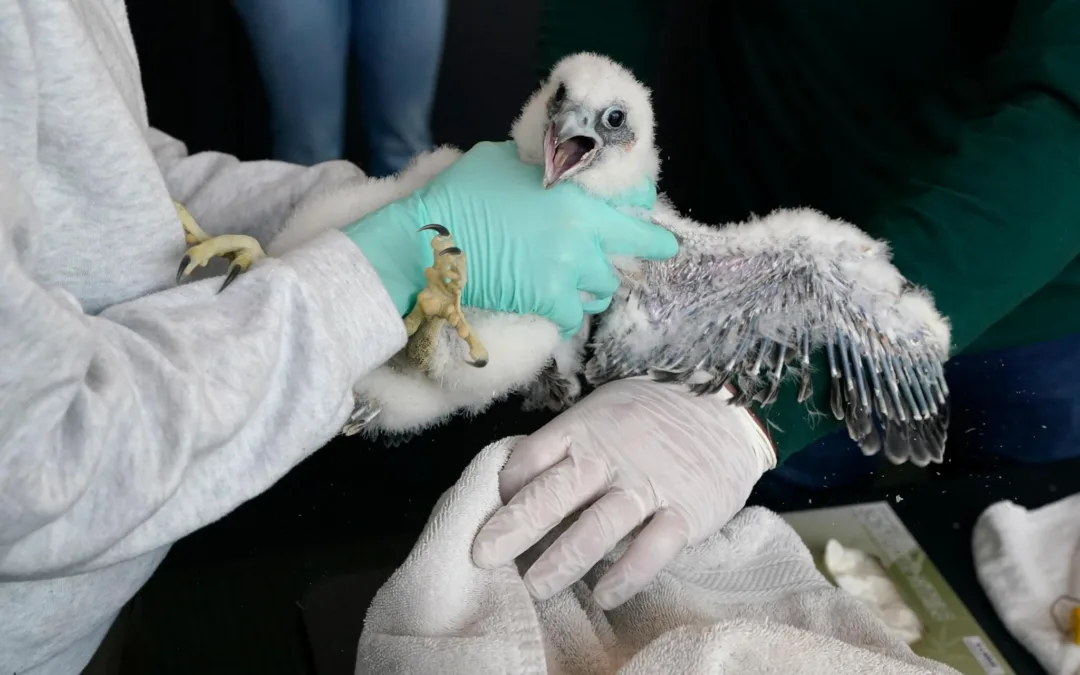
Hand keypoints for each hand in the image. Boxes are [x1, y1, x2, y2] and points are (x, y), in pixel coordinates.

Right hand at [342, 141, 676, 333]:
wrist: (428, 242)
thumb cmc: (457, 195)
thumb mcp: (500, 159)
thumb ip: (536, 164)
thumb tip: (546, 164)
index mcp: (574, 193)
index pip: (634, 202)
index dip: (644, 210)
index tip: (650, 220)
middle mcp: (580, 231)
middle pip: (630, 250)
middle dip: (638, 252)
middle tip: (652, 255)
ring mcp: (567, 268)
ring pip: (604, 287)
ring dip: (592, 286)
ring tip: (577, 284)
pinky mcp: (548, 300)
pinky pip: (575, 317)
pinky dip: (566, 316)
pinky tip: (554, 310)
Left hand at [471, 377, 775, 608]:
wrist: (727, 408)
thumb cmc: (652, 415)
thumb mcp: (602, 410)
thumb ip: (565, 443)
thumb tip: (517, 482)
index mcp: (585, 428)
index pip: (531, 458)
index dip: (506, 488)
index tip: (493, 513)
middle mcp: (611, 456)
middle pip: (553, 494)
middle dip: (514, 527)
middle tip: (483, 556)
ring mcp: (648, 485)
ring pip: (597, 527)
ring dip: (561, 560)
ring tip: (534, 586)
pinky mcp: (685, 511)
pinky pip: (652, 549)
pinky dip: (627, 575)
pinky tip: (604, 595)